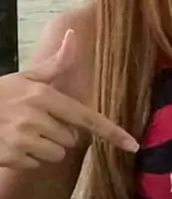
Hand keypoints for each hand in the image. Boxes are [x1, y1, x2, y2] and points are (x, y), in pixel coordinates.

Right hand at [0, 29, 138, 169]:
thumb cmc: (0, 95)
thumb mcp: (25, 77)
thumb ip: (54, 64)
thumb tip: (73, 34)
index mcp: (44, 96)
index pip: (87, 118)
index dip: (112, 133)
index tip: (133, 145)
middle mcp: (37, 118)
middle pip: (72, 140)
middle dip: (59, 135)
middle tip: (36, 124)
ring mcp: (24, 139)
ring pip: (56, 155)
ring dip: (44, 149)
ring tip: (23, 135)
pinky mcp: (13, 157)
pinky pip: (37, 164)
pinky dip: (27, 160)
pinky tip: (12, 145)